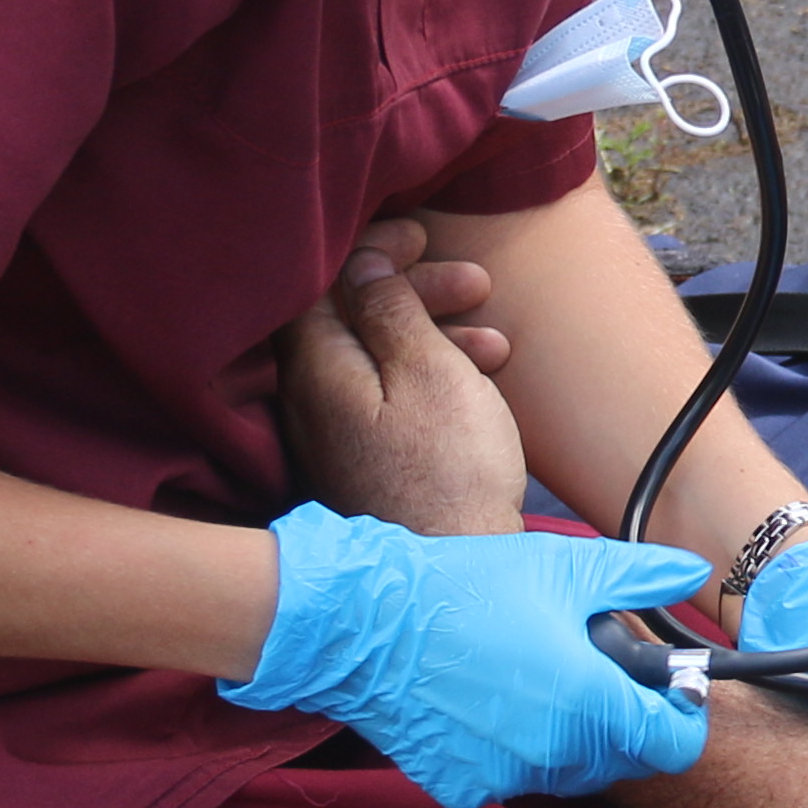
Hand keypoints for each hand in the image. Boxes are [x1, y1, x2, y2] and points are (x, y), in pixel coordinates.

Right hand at [224, 505, 708, 807]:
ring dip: (572, 737)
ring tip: (540, 678)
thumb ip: (641, 576)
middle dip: (626, 721)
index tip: (668, 689)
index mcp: (589, 704)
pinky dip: (515, 749)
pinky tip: (492, 702)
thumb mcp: (566, 568)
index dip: (681, 716)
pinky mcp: (462, 786)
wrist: (366, 622)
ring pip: (569, 772)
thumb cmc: (464, 590)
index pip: (674, 745)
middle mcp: (553, 755)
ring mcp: (505, 778)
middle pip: (625, 760)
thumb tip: (691, 572)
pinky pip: (512, 777)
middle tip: (595, 669)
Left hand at [276, 234, 523, 535]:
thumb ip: (391, 307)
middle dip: (414, 290)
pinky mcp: (364, 463)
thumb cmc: (448, 470)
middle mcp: (311, 400)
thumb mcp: (429, 369)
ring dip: (436, 334)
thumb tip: (362, 260)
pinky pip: (389, 396)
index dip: (370, 248)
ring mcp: (335, 436)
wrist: (457, 573)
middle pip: (352, 317)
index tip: (420, 235)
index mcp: (316, 369)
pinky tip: (480, 379)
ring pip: (378, 358)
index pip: (321, 282)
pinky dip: (432, 376)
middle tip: (474, 281)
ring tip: (497, 337)